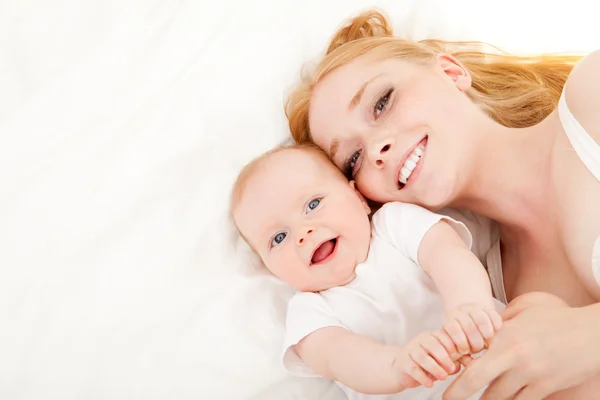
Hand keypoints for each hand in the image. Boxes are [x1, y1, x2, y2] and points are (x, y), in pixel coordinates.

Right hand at [392, 331, 463, 388]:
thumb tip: (470, 361)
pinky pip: (413, 369)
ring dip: (435, 368)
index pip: (443, 336)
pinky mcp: (403, 362)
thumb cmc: (429, 362)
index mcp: (432, 336)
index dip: (453, 346)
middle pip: (432, 344)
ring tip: (443, 377)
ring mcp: (411, 350)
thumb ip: (456, 358)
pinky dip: (423, 377)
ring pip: (422, 357)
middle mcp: (420, 340)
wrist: (404, 368)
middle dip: (444, 357)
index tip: (460, 356)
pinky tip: (430, 384)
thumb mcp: (443, 358)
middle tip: (451, 369)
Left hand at [443, 292, 599, 399]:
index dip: (455, 373)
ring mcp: (531, 375)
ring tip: (480, 399)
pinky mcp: (546, 388)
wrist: (590, 333)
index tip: (445, 381)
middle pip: (478, 384)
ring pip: (499, 398)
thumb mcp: (523, 316)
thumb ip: (500, 325)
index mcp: (504, 338)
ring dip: (488, 399)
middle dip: (459, 395)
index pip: (472, 359)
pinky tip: (506, 399)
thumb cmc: (555, 321)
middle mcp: (514, 358)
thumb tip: (482, 334)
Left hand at [444, 303, 501, 353]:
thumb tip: (462, 363)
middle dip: (475, 341)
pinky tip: (495, 332)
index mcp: (450, 321)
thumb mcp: (454, 346)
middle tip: (477, 349)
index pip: (453, 328)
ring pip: (481, 319)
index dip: (460, 341)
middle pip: (468, 325)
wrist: (468, 317)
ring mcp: (473, 309)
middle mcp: (460, 312)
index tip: (465, 351)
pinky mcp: (487, 308)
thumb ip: (456, 354)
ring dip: (486, 334)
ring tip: (487, 342)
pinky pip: (493, 315)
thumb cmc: (461, 340)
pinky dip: (496, 325)